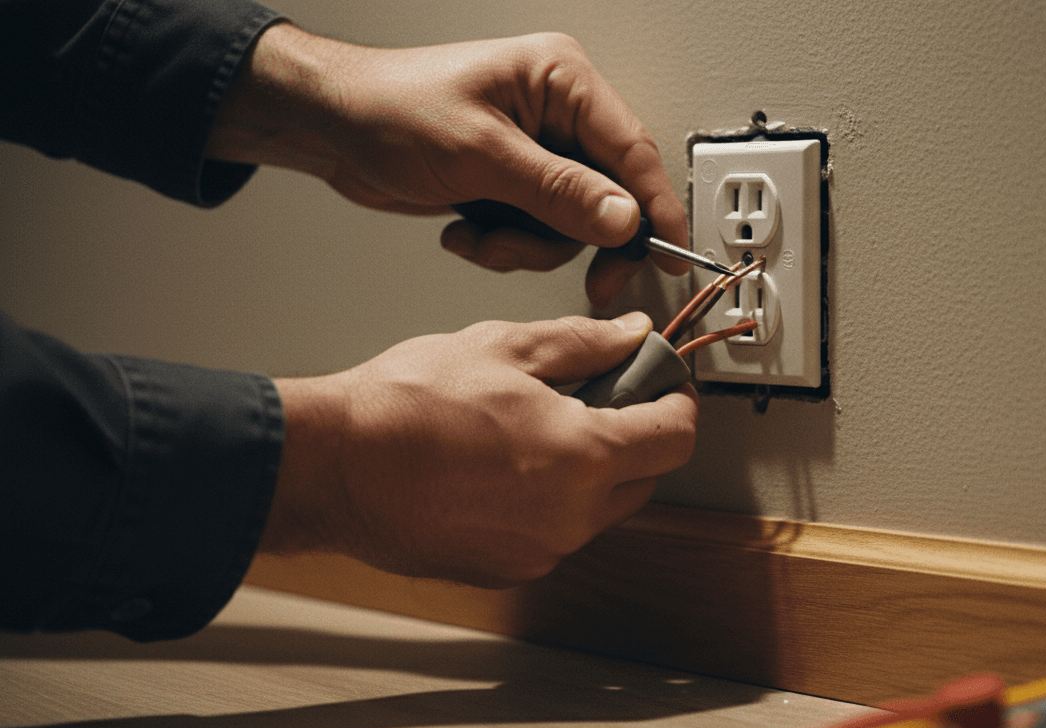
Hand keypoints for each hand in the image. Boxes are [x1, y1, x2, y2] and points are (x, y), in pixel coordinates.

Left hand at [206, 24, 688, 305]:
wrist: (329, 128)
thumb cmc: (389, 109)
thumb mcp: (481, 154)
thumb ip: (558, 191)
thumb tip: (622, 217)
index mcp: (562, 81)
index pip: (633, 150)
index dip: (655, 207)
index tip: (668, 253)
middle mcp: (557, 114)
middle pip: (609, 195)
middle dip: (577, 239)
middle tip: (591, 280)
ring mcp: (535, 152)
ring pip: (571, 225)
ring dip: (527, 247)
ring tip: (483, 236)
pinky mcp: (513, 184)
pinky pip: (537, 233)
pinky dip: (504, 247)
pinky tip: (466, 231)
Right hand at [262, 313, 696, 587]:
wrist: (332, 466)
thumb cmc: (405, 406)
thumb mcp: (504, 348)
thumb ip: (583, 343)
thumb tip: (629, 337)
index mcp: (585, 456)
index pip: (675, 437)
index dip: (679, 403)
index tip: (667, 385)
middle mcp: (571, 516)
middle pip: (644, 478)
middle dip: (635, 437)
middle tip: (598, 398)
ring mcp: (538, 551)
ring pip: (597, 510)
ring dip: (589, 472)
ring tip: (534, 429)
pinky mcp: (503, 571)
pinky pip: (552, 534)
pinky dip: (547, 502)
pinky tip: (502, 467)